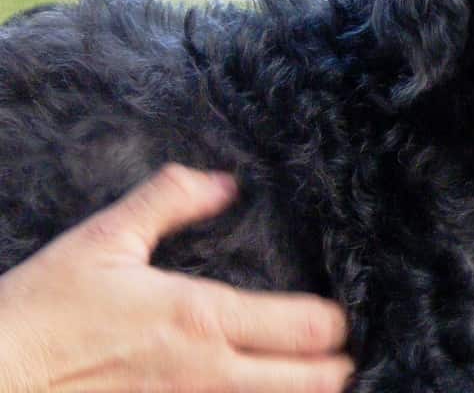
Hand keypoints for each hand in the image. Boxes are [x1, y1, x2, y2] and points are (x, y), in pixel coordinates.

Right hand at [0, 164, 352, 392]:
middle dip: (338, 366)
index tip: (344, 313)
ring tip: (320, 377)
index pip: (306, 327)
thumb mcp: (107, 237)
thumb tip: (222, 181)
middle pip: (311, 381)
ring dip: (305, 392)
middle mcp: (208, 373)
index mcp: (202, 316)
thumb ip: (170, 199)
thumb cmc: (47, 308)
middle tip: (346, 352)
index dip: (337, 322)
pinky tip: (261, 391)